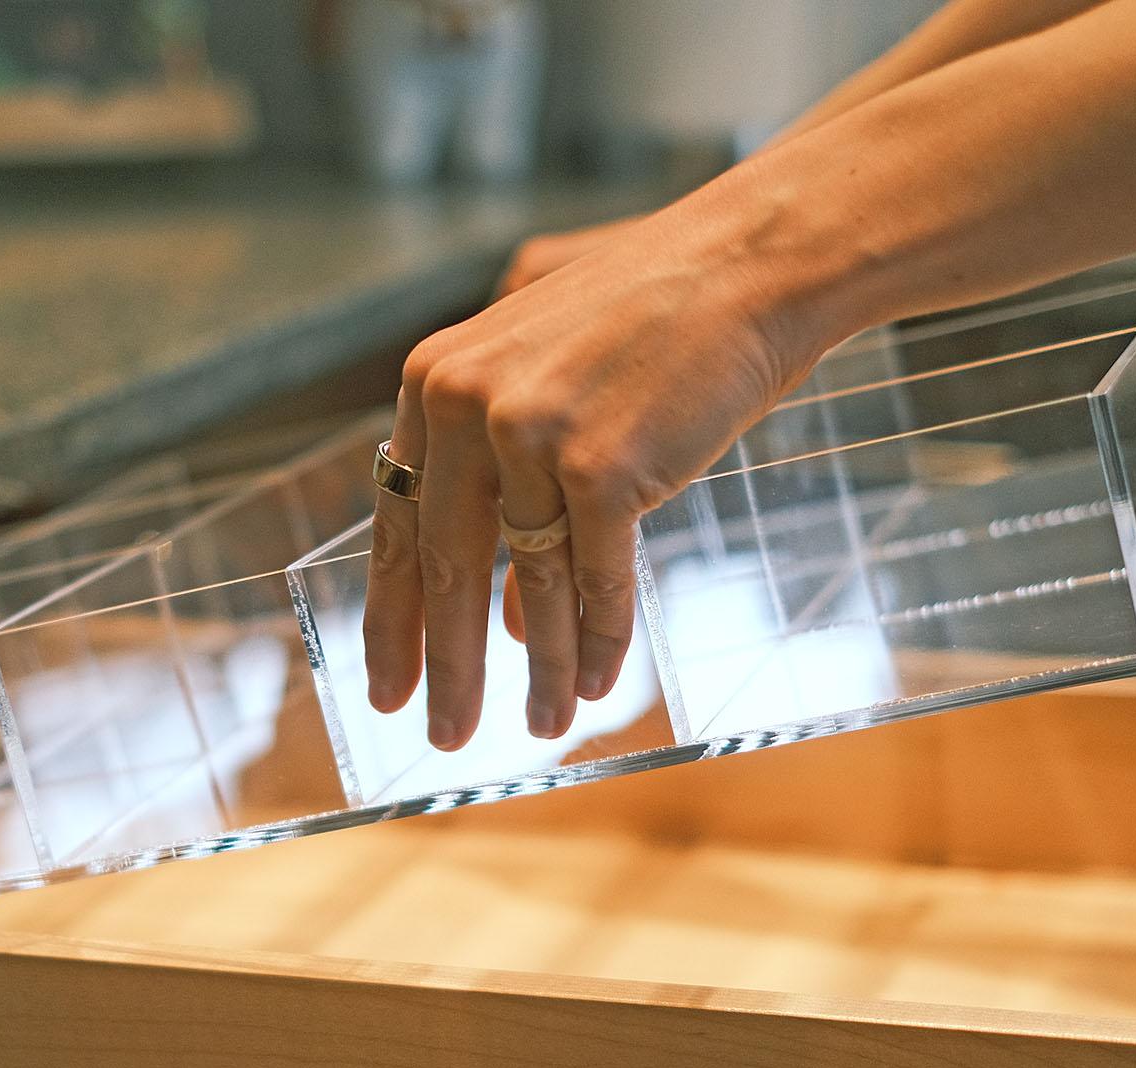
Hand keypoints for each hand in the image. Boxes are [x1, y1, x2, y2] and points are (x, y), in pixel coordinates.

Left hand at [366, 174, 844, 748]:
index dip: (393, 614)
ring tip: (540, 726)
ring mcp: (529, 434)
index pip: (399, 522)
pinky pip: (593, 581)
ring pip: (525, 585)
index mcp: (432, 380)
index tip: (387, 684)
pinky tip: (596, 685)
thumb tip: (499, 614)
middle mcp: (464, 404)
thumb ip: (504, 483)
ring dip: (536, 668)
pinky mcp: (600, 465)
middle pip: (445, 567)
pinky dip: (597, 641)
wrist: (749, 266)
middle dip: (445, 666)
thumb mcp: (551, 386)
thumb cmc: (655, 321)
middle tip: (443, 734)